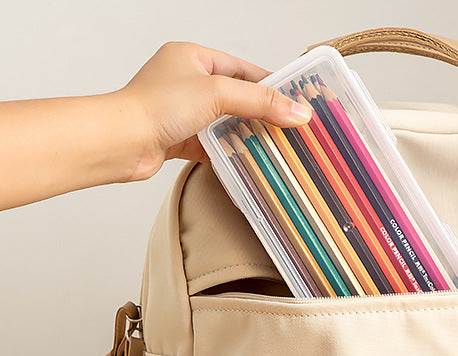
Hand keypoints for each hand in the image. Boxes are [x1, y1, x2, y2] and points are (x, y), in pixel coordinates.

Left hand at [118, 41, 311, 180]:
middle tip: (289, 127)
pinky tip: (248, 159)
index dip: (270, 85)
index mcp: (192, 57)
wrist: (121, 142)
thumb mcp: (217, 94)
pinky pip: (213, 143)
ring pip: (225, 121)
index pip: (243, 69)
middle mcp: (186, 81)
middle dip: (261, 113)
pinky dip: (229, 151)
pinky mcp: (179, 137)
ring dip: (246, 133)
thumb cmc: (156, 107)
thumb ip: (260, 102)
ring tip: (274, 145)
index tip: (295, 101)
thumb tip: (298, 112)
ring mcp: (182, 111)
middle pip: (236, 96)